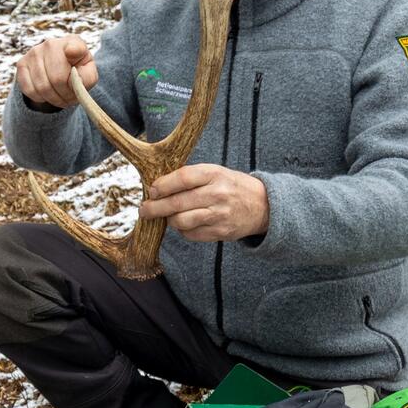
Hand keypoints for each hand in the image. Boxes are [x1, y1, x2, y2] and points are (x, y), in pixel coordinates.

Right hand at [16, 34, 98, 109]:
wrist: (58, 71)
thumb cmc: (77, 73)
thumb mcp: (88, 75)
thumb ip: (87, 77)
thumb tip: (75, 79)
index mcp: (73, 42)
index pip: (75, 49)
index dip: (75, 55)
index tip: (74, 65)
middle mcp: (51, 44)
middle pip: (57, 79)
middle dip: (65, 94)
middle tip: (69, 99)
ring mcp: (34, 52)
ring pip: (42, 87)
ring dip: (53, 99)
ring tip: (60, 97)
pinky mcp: (22, 64)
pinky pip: (29, 89)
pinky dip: (39, 97)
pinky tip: (46, 93)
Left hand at [139, 164, 268, 241]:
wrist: (263, 205)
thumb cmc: (231, 186)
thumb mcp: (215, 172)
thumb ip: (190, 177)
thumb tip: (157, 187)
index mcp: (214, 174)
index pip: (183, 178)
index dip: (163, 185)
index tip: (152, 191)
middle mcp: (217, 194)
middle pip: (177, 203)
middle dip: (155, 208)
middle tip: (144, 210)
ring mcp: (219, 215)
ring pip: (182, 221)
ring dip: (169, 220)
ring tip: (166, 216)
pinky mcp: (220, 232)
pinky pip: (191, 234)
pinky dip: (183, 231)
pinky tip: (184, 224)